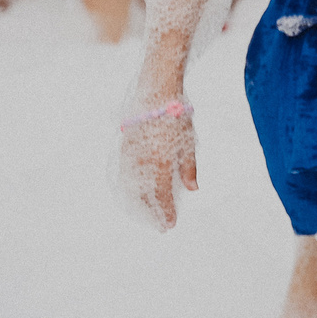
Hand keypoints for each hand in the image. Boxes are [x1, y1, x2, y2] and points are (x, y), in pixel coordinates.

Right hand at [118, 105, 197, 229]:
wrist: (156, 91)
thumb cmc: (176, 115)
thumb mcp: (189, 141)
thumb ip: (189, 168)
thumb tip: (193, 189)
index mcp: (160, 160)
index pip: (161, 194)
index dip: (165, 212)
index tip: (170, 224)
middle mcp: (142, 161)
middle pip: (143, 196)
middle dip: (152, 214)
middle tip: (161, 226)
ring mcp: (129, 155)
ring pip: (130, 189)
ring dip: (138, 206)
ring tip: (148, 216)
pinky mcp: (123, 148)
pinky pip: (123, 177)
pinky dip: (128, 192)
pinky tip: (135, 199)